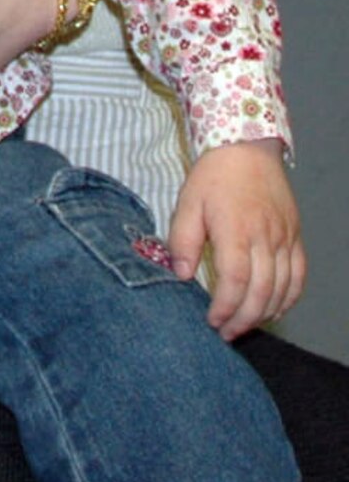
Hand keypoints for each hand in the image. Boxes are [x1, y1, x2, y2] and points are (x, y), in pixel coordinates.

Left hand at [168, 139, 305, 340]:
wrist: (248, 148)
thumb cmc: (214, 175)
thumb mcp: (188, 202)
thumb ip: (183, 240)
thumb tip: (181, 275)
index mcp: (236, 231)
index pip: (235, 282)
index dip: (225, 308)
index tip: (211, 322)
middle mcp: (266, 239)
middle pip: (261, 292)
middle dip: (243, 320)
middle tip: (226, 334)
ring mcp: (285, 239)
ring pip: (282, 289)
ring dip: (264, 314)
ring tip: (243, 326)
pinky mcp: (295, 237)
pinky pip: (299, 277)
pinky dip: (288, 299)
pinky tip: (273, 310)